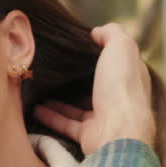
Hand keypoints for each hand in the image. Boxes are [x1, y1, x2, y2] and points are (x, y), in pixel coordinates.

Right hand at [33, 23, 154, 153]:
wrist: (119, 131)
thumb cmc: (121, 87)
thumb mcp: (120, 47)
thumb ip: (112, 34)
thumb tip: (98, 31)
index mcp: (130, 76)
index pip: (118, 62)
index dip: (104, 53)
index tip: (82, 45)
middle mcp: (119, 98)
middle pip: (98, 86)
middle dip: (80, 79)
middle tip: (57, 69)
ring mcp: (105, 118)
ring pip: (80, 107)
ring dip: (61, 100)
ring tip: (40, 90)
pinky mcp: (90, 135)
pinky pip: (67, 125)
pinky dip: (52, 117)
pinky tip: (36, 109)